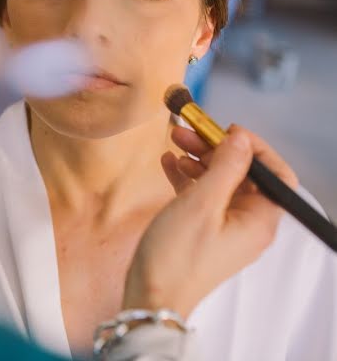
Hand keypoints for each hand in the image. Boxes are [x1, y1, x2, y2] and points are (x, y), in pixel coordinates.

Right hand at [122, 125, 297, 317]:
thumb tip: (240, 139)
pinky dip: (188, 177)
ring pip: (220, 183)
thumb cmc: (177, 255)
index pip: (275, 175)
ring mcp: (224, 228)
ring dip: (199, 160)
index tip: (227, 131)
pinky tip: (169, 163)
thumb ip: (225, 168)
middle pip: (243, 175)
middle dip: (217, 149)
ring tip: (174, 143)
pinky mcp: (203, 232)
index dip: (255, 148)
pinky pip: (202, 196)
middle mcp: (247, 224)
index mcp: (258, 220)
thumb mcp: (201, 203)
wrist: (152, 296)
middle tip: (188, 132)